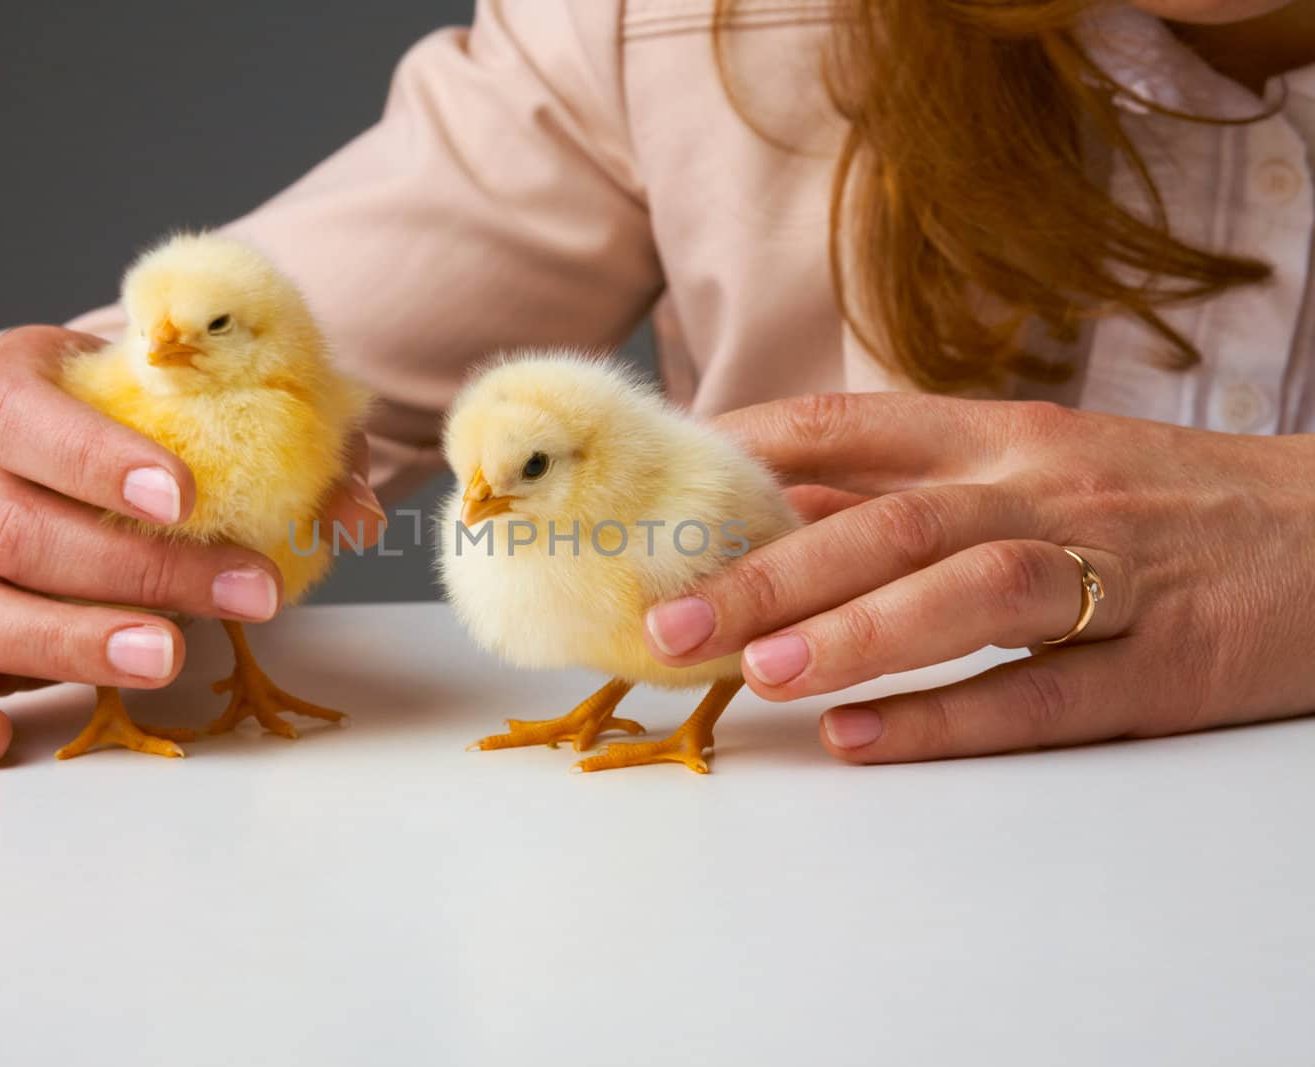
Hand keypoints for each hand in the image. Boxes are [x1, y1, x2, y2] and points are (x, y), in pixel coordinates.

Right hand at [0, 325, 384, 766]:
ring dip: (71, 641)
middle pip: (15, 526)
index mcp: (8, 386)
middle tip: (246, 592)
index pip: (23, 414)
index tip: (186, 498)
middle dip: (137, 568)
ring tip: (170, 657)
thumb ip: (294, 447)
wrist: (73, 443)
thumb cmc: (152, 422)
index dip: (95, 456)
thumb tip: (357, 519)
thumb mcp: (225, 406)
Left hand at [644, 393, 1314, 762]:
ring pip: (971, 591)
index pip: (846, 425)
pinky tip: (865, 737)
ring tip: (755, 674)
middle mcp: (1047, 489)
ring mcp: (1113, 572)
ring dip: (855, 631)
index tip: (651, 500)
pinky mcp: (1168, 662)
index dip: (739, 455)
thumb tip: (764, 513)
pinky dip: (952, 716)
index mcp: (1003, 434)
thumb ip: (906, 489)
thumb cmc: (1157, 504)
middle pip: (894, 519)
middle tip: (672, 619)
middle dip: (772, 570)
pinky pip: (1049, 694)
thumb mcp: (1033, 466)